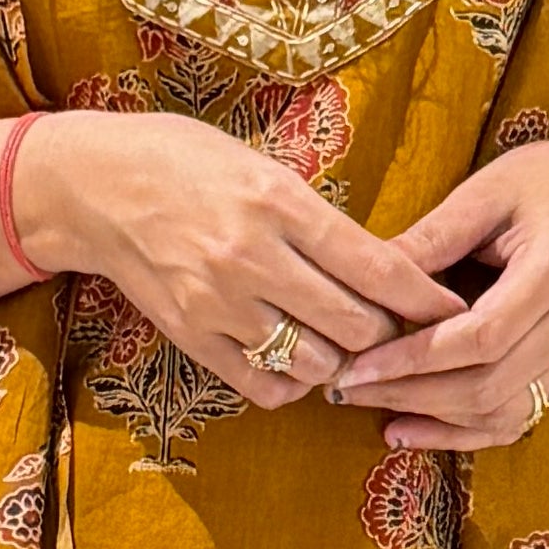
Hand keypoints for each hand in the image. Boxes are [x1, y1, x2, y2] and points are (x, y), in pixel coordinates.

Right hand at [18, 104, 459, 399]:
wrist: (94, 187)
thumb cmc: (184, 161)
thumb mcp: (261, 164)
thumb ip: (318, 217)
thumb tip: (384, 266)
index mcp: (278, 202)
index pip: (376, 265)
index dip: (426, 296)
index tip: (454, 308)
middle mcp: (251, 256)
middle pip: (356, 325)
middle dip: (392, 335)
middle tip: (405, 332)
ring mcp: (219, 303)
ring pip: (316, 363)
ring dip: (344, 363)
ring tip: (352, 349)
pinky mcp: (192, 337)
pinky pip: (265, 387)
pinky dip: (295, 384)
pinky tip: (299, 363)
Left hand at [332, 132, 548, 452]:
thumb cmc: (544, 182)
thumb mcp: (485, 192)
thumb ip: (430, 237)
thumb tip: (361, 275)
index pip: (482, 336)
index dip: (417, 359)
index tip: (359, 365)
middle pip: (490, 385)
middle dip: (413, 394)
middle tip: (347, 387)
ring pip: (504, 412)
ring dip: (433, 419)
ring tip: (369, 406)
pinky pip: (517, 417)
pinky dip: (461, 432)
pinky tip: (408, 428)